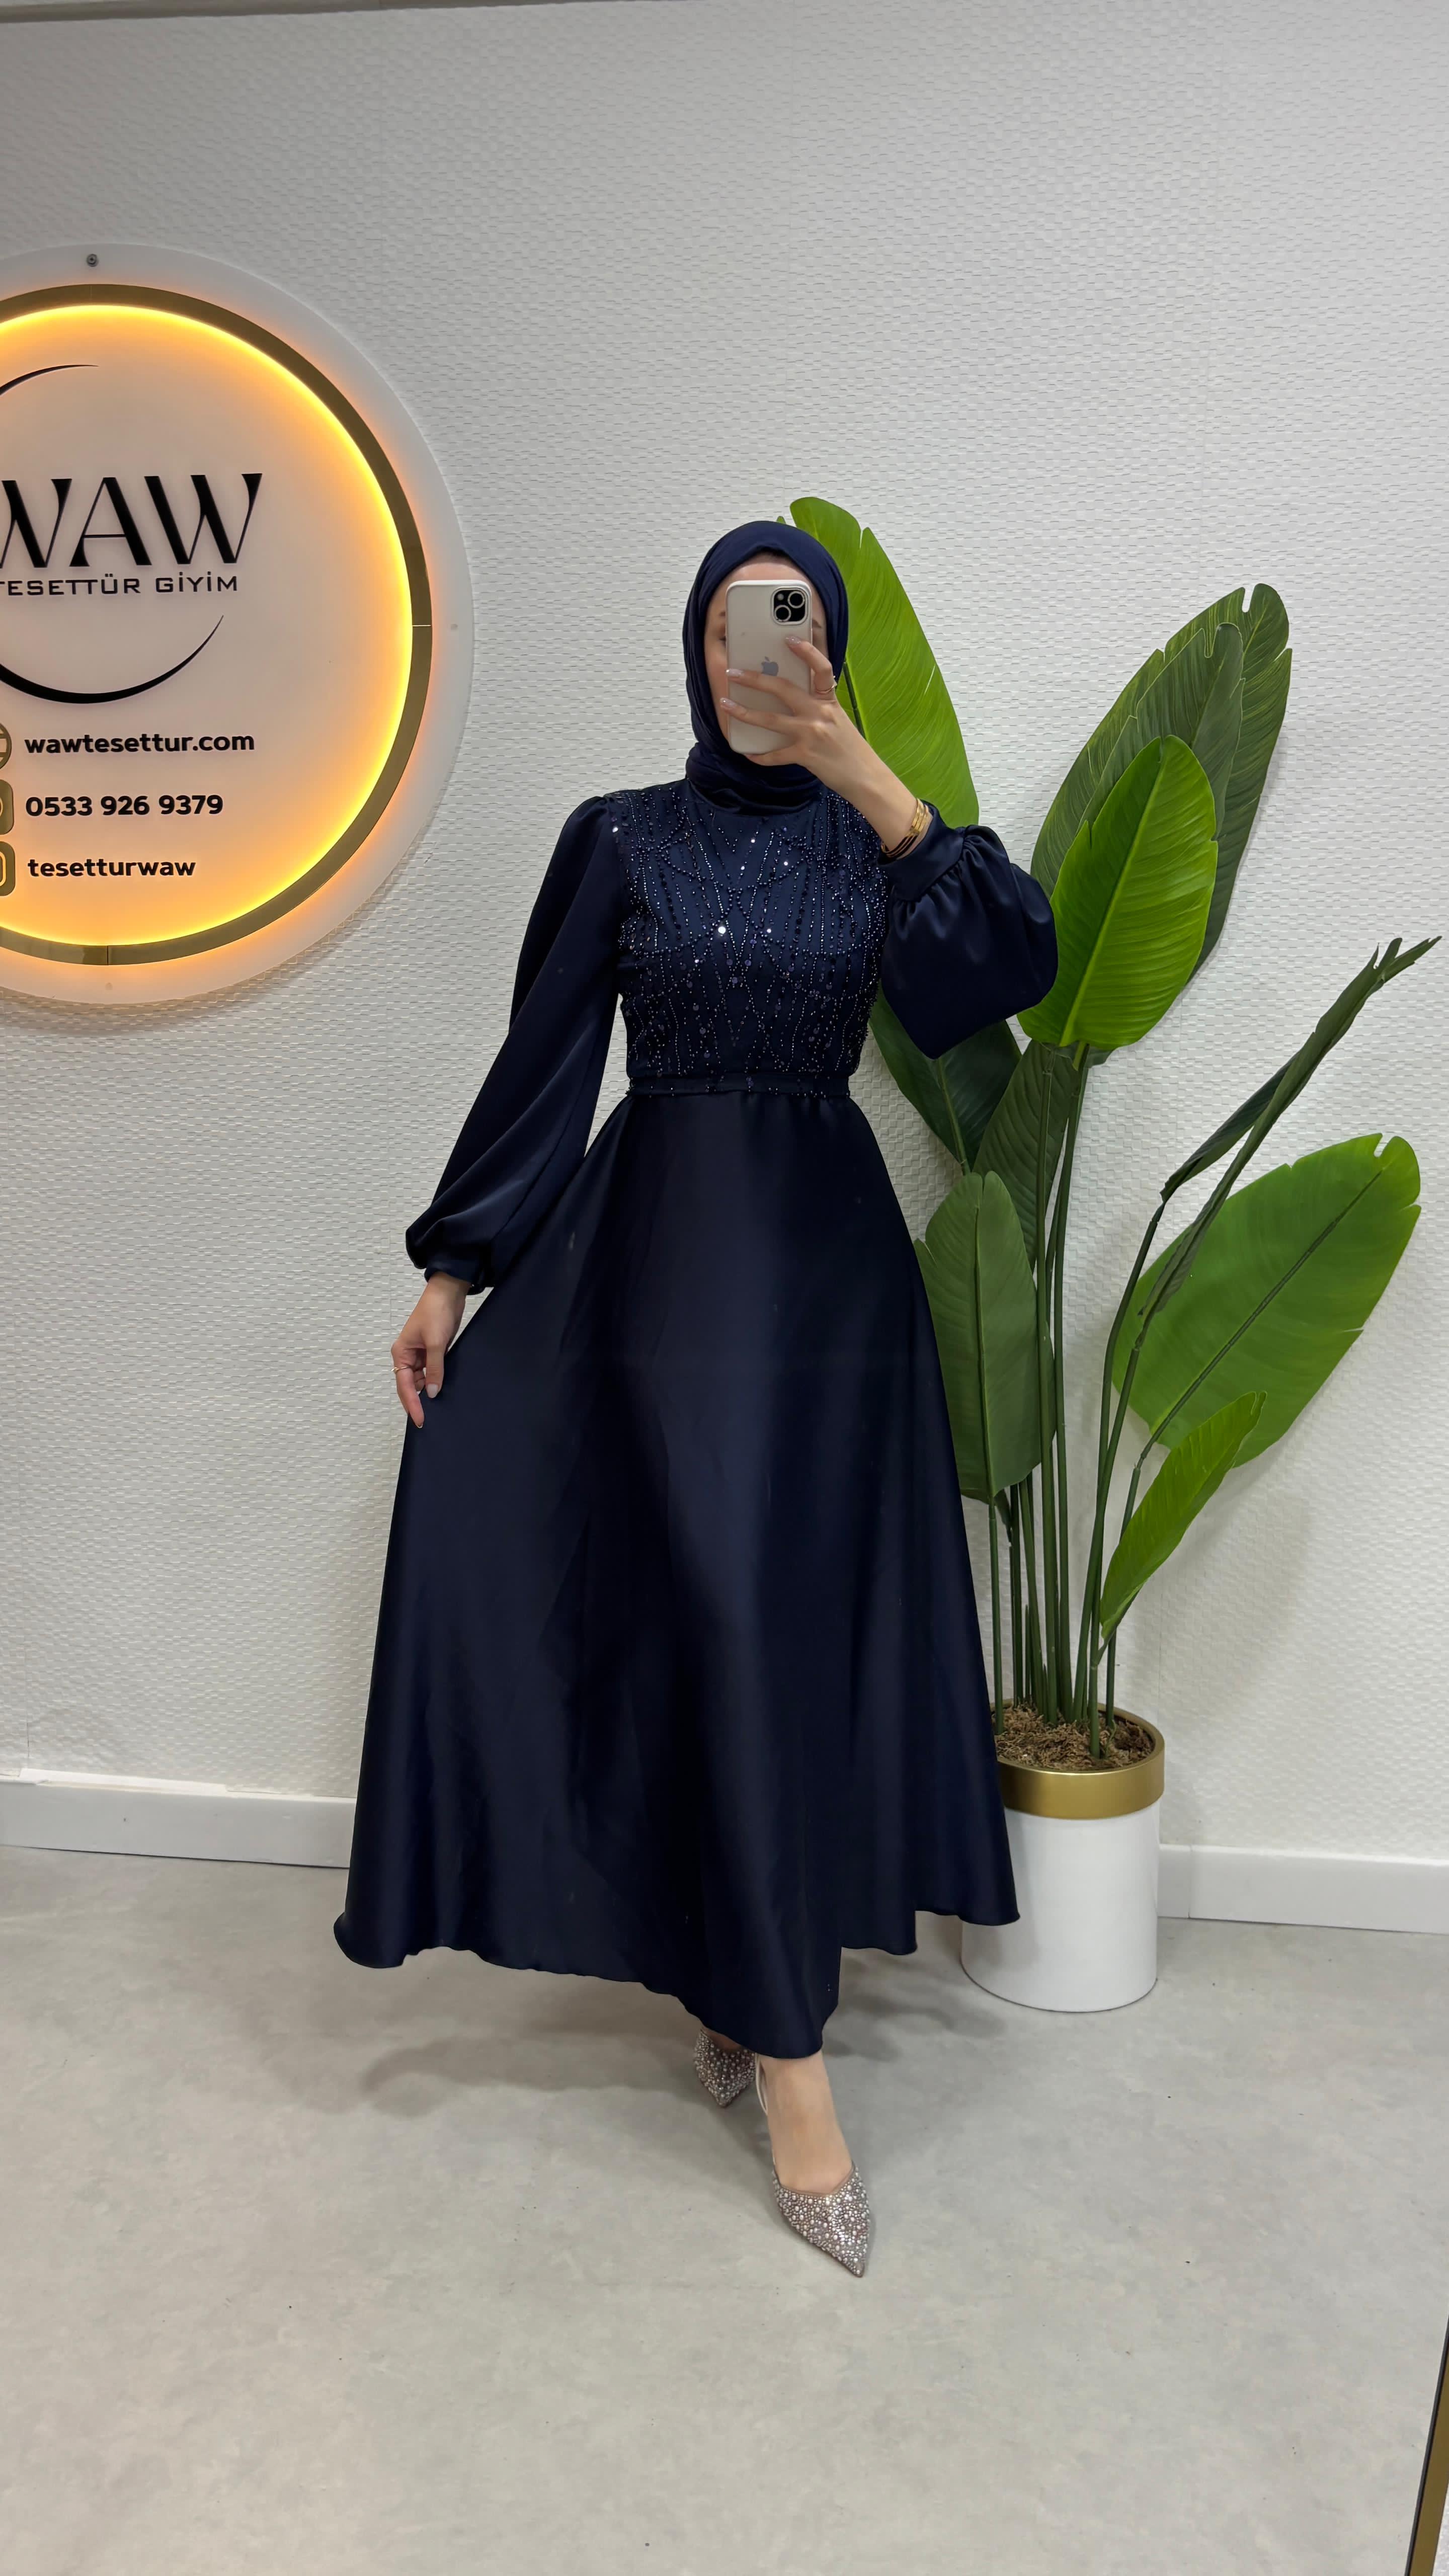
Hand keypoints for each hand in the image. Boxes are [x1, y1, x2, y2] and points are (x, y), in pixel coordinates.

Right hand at [391, 1273, 467, 1424]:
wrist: (448, 1293)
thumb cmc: (436, 1313)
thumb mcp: (436, 1343)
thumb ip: (434, 1369)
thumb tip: (431, 1392)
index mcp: (401, 1353)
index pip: (404, 1386)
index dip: (412, 1404)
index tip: (420, 1420)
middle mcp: (407, 1357)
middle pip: (410, 1386)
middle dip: (417, 1402)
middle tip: (428, 1421)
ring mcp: (420, 1355)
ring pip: (422, 1380)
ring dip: (428, 1392)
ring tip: (438, 1410)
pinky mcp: (433, 1352)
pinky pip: (432, 1372)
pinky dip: (436, 1381)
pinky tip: (443, 1391)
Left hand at [720, 635, 919, 848]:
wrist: (865, 777)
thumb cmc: (850, 749)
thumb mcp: (838, 720)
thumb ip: (818, 709)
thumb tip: (790, 702)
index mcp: (828, 701)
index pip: (821, 668)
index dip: (806, 651)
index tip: (788, 640)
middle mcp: (819, 713)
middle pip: (783, 689)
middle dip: (754, 679)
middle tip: (733, 673)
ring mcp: (811, 734)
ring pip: (770, 720)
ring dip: (744, 713)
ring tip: (726, 706)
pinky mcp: (805, 756)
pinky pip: (774, 755)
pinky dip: (760, 756)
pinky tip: (748, 754)